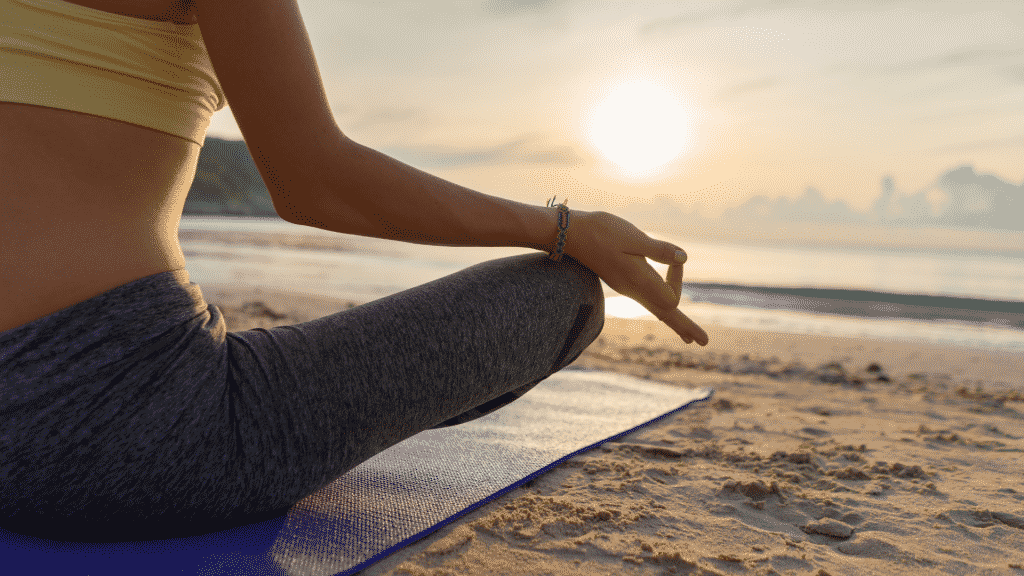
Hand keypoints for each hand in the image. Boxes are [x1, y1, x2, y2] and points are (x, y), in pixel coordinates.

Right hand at [563, 210, 708, 345]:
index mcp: (639, 281)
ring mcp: (626, 287)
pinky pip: (647, 301)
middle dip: (685, 327)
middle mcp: (634, 289)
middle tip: (704, 342)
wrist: (568, 235)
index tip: (673, 258)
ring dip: (674, 321)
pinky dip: (660, 308)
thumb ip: (659, 250)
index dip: (679, 279)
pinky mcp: (622, 280)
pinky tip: (663, 310)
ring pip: (655, 310)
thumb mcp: (633, 237)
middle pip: (665, 314)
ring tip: (688, 336)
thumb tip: (684, 258)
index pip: (671, 298)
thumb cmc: (600, 232)